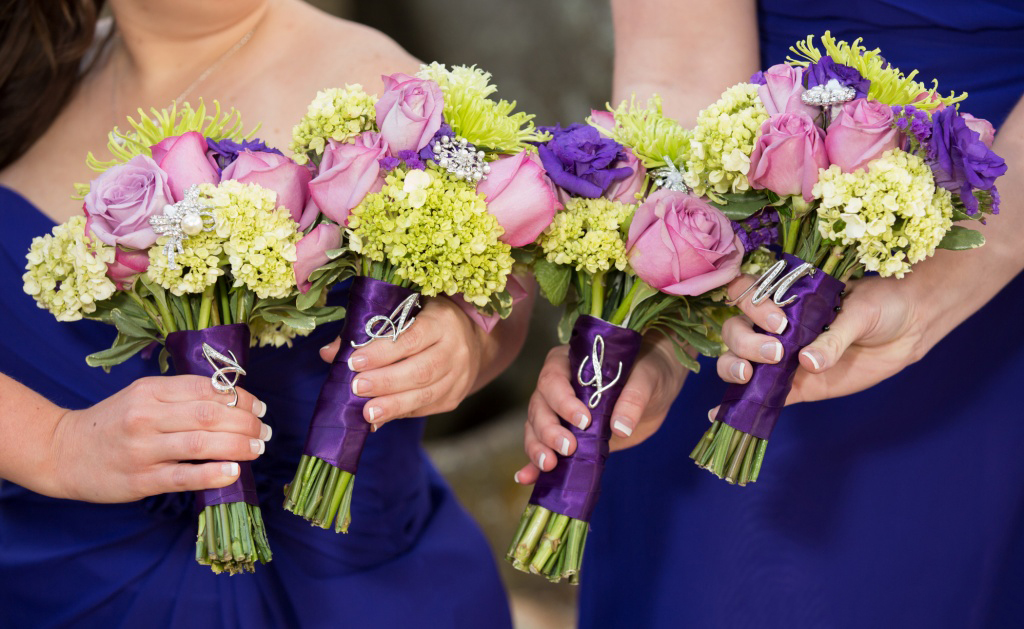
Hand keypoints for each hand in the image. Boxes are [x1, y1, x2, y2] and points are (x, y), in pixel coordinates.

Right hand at [50, 376, 270, 502]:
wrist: (63, 452)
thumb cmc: (113, 423)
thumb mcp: (142, 397)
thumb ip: (180, 396)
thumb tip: (232, 401)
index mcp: (150, 390)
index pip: (206, 389)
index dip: (240, 397)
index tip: (259, 407)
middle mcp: (146, 416)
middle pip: (208, 415)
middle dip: (245, 423)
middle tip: (264, 432)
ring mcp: (142, 449)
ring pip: (200, 443)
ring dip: (237, 445)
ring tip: (258, 448)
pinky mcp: (140, 480)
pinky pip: (184, 476)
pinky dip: (212, 473)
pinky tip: (233, 471)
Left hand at [319, 296, 485, 427]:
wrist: (471, 339)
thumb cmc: (426, 319)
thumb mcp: (404, 312)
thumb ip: (367, 329)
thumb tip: (329, 353)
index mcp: (442, 322)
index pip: (412, 338)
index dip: (382, 352)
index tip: (354, 361)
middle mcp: (456, 350)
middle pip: (420, 370)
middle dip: (385, 382)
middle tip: (356, 388)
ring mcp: (459, 377)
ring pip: (425, 394)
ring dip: (393, 405)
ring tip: (366, 412)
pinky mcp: (454, 398)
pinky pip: (425, 408)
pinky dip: (399, 413)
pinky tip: (378, 418)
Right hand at [514, 333, 686, 484]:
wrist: (655, 391)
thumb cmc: (648, 372)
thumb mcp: (646, 379)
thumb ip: (633, 398)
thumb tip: (620, 428)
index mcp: (569, 363)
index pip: (553, 379)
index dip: (562, 401)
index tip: (583, 420)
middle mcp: (556, 386)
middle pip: (539, 407)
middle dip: (548, 430)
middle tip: (567, 448)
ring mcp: (557, 412)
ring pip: (535, 428)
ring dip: (538, 447)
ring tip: (550, 465)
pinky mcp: (565, 435)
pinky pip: (544, 448)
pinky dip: (533, 465)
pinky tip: (527, 478)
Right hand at [714, 274, 926, 408]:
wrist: (911, 327)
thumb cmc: (883, 305)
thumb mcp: (860, 312)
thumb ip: (833, 337)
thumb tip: (807, 362)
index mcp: (787, 298)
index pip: (747, 294)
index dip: (751, 305)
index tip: (779, 321)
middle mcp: (777, 326)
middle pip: (735, 331)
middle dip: (744, 342)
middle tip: (776, 352)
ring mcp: (783, 358)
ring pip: (739, 361)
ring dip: (734, 368)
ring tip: (750, 377)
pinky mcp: (797, 385)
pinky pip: (763, 396)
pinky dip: (738, 404)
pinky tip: (718, 413)